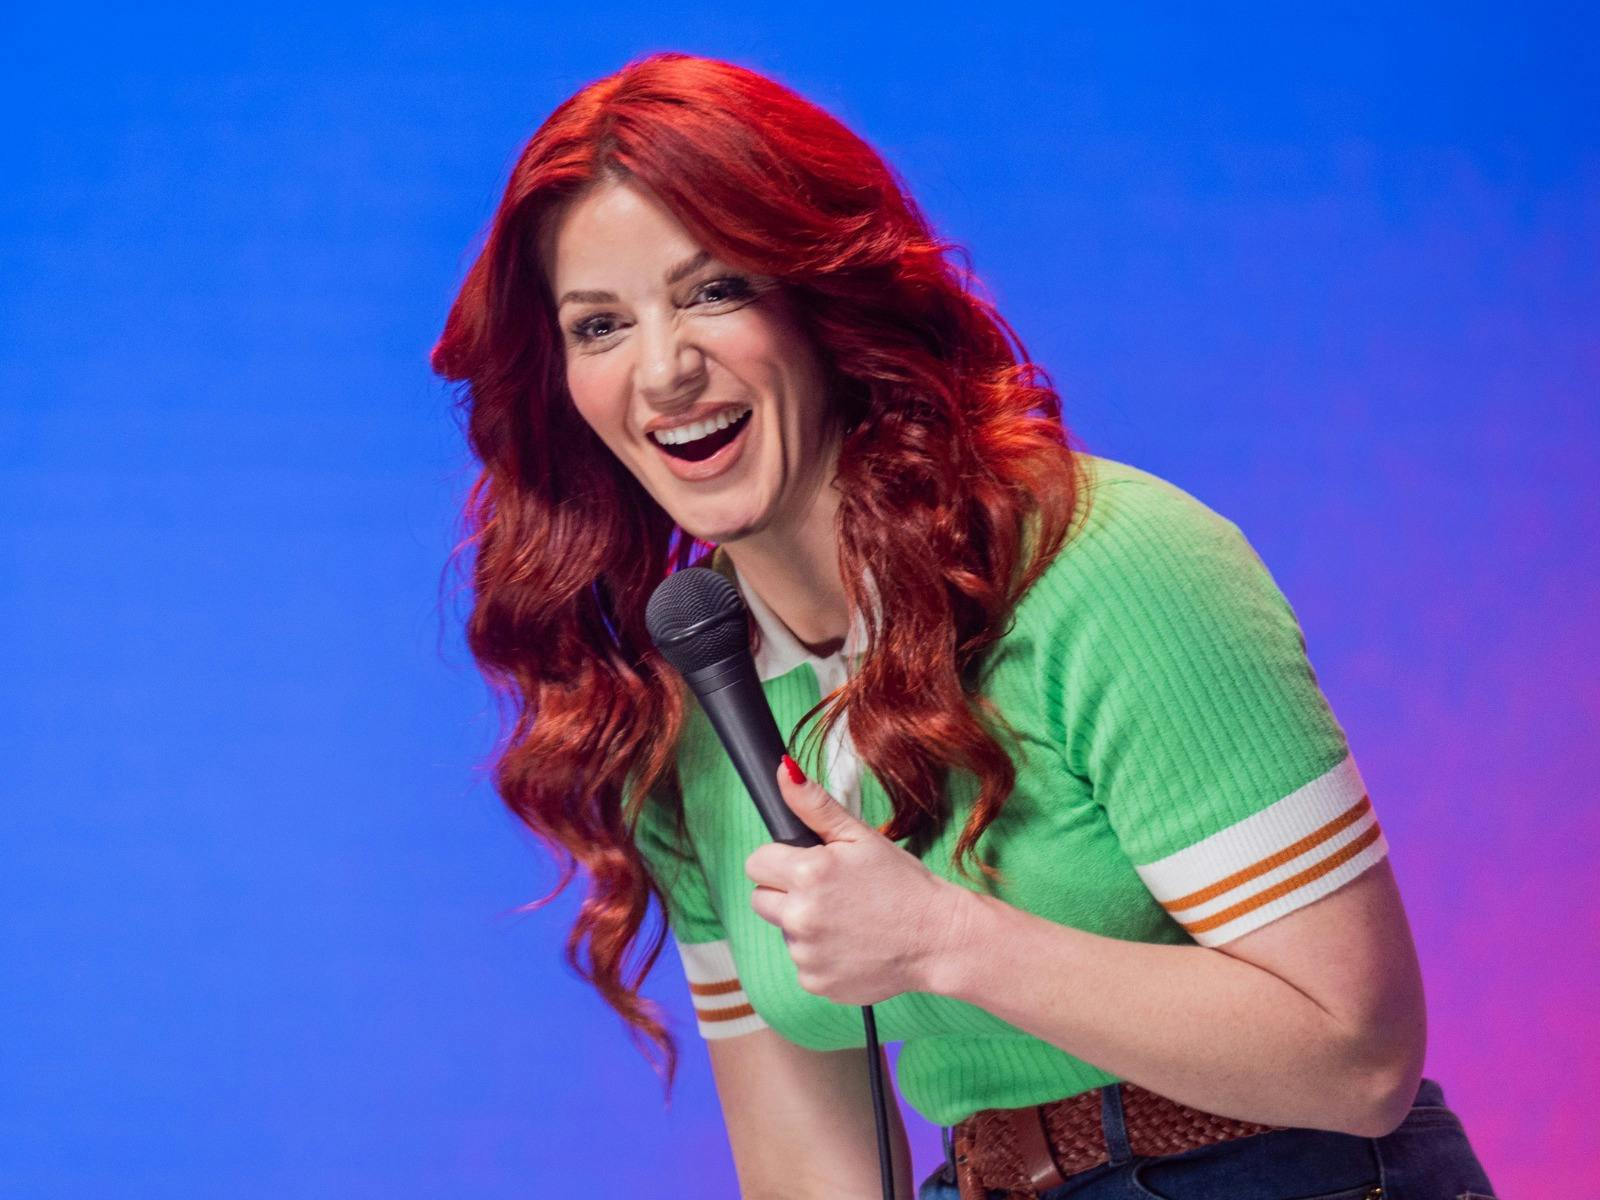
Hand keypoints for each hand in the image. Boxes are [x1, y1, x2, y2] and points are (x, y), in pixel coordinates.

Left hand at [744, 755, 969, 1004]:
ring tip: (848, 920)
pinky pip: (803, 963)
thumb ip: (814, 805)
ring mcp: (806, 954)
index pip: (756, 863)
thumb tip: (783, 770)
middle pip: (761, 899)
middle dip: (787, 893)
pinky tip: (852, 946)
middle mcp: (800, 916)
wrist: (939, 939)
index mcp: (808, 873)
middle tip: (830, 892)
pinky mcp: (815, 983)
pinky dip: (821, 956)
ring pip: (784, 932)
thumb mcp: (860, 836)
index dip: (780, 861)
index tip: (806, 865)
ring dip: (806, 926)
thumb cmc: (903, 883)